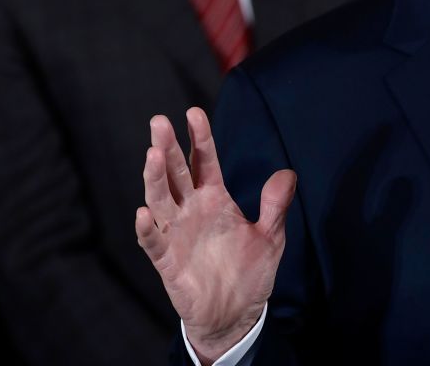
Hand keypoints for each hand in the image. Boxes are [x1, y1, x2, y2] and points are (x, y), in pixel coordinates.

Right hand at [136, 107, 295, 363]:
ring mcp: (177, 233)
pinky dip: (146, 229)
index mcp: (214, 199)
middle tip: (159, 121)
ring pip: (160, 199)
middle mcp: (191, 210)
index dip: (199, 138)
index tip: (193, 113)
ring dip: (155, 178)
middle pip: (176, 173)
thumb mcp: (270, 237)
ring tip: (152, 155)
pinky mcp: (167, 261)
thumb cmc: (249, 273)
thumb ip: (275, 206)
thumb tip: (287, 173)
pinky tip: (142, 214)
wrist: (236, 315)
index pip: (203, 161)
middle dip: (167, 147)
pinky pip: (153, 242)